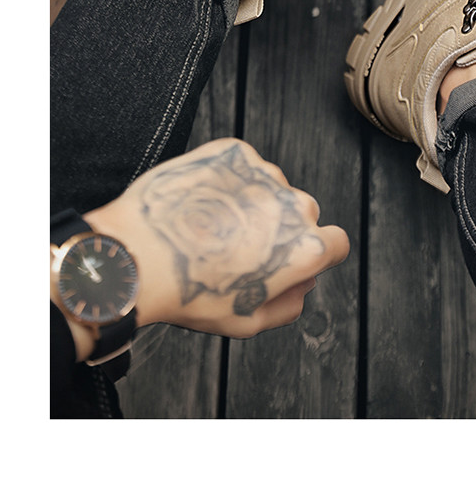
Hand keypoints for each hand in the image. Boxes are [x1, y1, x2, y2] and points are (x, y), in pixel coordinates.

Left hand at [84, 138, 349, 339]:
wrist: (139, 255)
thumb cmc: (188, 293)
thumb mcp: (247, 323)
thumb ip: (289, 306)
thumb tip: (302, 287)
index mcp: (304, 249)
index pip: (336, 243)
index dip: (317, 252)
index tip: (293, 256)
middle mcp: (292, 206)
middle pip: (303, 213)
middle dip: (282, 228)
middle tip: (242, 246)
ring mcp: (263, 174)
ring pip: (272, 187)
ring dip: (255, 201)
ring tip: (214, 225)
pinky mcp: (234, 152)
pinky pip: (242, 165)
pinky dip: (229, 180)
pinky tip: (202, 202)